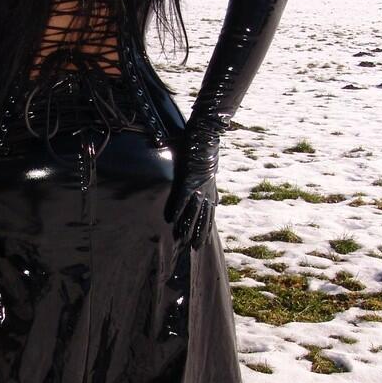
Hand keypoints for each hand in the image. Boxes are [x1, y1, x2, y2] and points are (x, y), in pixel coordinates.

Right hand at [164, 119, 220, 250]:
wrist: (205, 135)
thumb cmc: (202, 142)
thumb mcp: (203, 159)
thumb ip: (198, 168)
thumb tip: (192, 168)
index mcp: (210, 185)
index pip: (210, 209)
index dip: (208, 223)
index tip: (206, 236)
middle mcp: (206, 189)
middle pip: (204, 216)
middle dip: (200, 232)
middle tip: (196, 247)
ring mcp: (197, 187)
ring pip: (194, 212)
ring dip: (188, 228)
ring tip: (184, 241)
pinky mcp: (188, 182)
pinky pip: (181, 200)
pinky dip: (176, 211)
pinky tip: (171, 222)